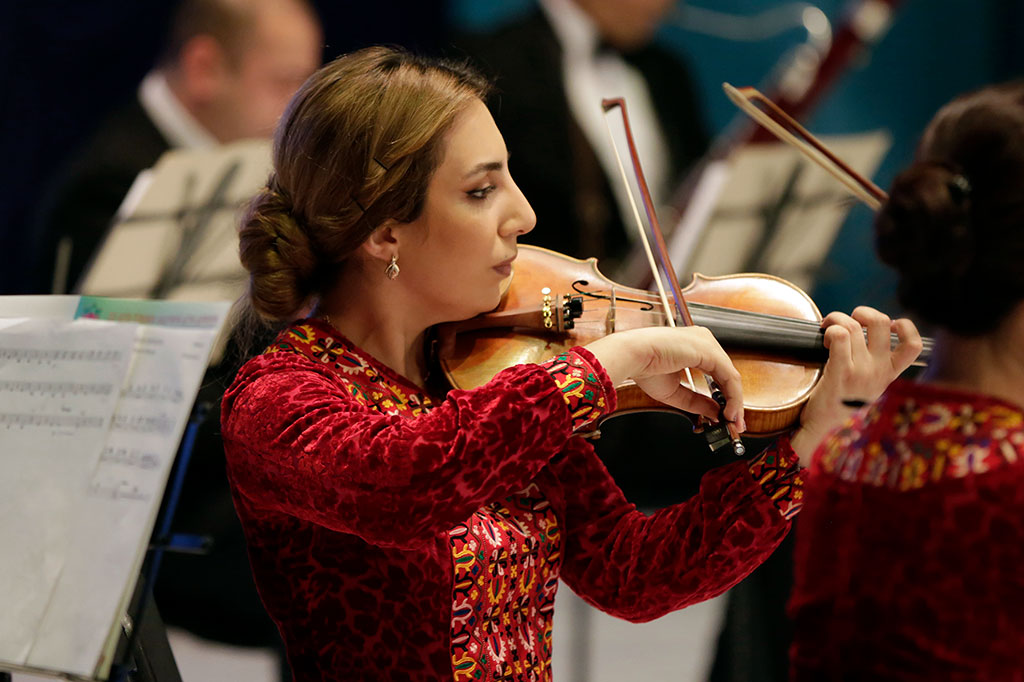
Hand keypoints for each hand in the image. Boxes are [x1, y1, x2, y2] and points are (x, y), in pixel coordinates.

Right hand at [584, 326, 745, 429]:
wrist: (631, 356)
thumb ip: (698, 402)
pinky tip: (729, 412)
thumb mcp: (676, 392)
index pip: (718, 373)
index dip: (726, 396)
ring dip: (736, 402)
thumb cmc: (644, 367)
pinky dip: (733, 397)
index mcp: (694, 346)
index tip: (727, 417)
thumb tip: (717, 413)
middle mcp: (703, 341)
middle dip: (734, 402)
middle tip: (735, 423)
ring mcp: (708, 344)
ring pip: (731, 377)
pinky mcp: (710, 351)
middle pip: (727, 374)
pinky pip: (729, 377)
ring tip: (733, 422)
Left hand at [791, 306, 922, 465]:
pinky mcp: (840, 373)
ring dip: (836, 319)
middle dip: (862, 312)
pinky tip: (824, 337)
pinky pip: (839, 337)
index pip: (914, 346)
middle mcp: (879, 372)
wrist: (822, 428)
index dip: (905, 326)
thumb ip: (873, 363)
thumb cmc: (839, 401)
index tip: (889, 324)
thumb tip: (867, 331)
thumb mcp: (867, 384)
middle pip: (880, 322)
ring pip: (853, 326)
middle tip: (848, 321)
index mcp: (889, 374)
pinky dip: (830, 328)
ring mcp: (861, 373)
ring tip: (828, 329)